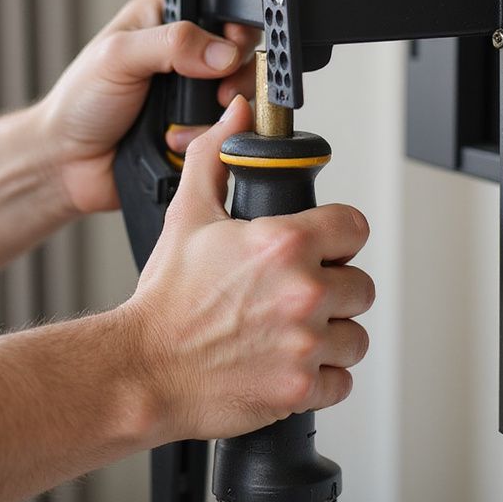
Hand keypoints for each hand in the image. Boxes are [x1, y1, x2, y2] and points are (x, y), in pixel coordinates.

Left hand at [36, 0, 259, 214]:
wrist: (67, 164)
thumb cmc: (78, 103)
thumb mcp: (118, 56)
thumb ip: (171, 44)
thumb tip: (222, 51)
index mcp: (164, 20)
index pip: (216, 8)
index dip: (232, 25)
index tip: (231, 44)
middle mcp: (184, 54)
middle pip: (239, 52)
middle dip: (236, 73)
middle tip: (218, 88)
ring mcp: (194, 93)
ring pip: (239, 93)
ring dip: (223, 110)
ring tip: (195, 118)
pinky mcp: (200, 128)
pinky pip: (227, 129)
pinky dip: (212, 136)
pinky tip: (181, 139)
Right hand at [122, 96, 374, 442]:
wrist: (141, 370)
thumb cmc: (166, 299)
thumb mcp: (188, 214)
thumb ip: (216, 156)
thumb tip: (236, 113)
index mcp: (284, 243)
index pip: (355, 227)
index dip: (339, 236)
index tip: (325, 247)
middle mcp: (303, 292)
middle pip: (361, 285)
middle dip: (334, 288)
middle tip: (299, 294)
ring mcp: (304, 343)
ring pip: (356, 335)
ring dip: (332, 334)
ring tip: (294, 331)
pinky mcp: (299, 388)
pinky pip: (343, 381)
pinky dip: (322, 377)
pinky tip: (290, 363)